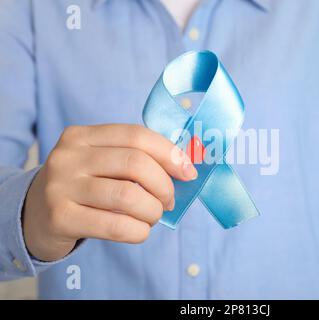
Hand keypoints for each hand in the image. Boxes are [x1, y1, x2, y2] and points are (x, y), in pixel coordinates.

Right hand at [23, 124, 196, 260]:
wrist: (35, 215)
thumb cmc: (83, 187)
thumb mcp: (100, 163)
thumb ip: (135, 159)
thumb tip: (185, 167)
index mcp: (82, 136)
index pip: (137, 136)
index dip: (170, 154)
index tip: (188, 172)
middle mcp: (68, 156)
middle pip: (135, 164)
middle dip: (164, 185)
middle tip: (169, 201)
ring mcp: (61, 187)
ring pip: (128, 196)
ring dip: (153, 211)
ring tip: (153, 216)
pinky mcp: (60, 218)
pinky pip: (115, 226)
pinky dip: (139, 231)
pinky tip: (140, 231)